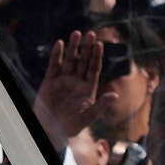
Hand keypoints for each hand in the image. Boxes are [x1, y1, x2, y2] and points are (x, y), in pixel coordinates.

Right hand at [34, 31, 115, 151]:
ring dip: (73, 47)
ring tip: (76, 33)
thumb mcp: (88, 117)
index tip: (100, 44)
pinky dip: (56, 55)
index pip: (94, 68)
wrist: (50, 131)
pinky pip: (54, 66)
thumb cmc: (71, 126)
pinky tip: (60, 44)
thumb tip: (115, 95)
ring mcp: (63, 80)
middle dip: (87, 48)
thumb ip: (100, 105)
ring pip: (69, 60)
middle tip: (91, 34)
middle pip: (83, 61)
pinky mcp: (50, 81)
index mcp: (88, 88)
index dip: (97, 56)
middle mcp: (76, 81)